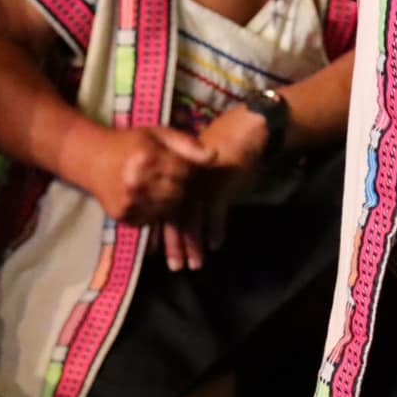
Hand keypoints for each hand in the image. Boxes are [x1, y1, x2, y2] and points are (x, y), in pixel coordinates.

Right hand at [80, 125, 213, 224]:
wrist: (92, 159)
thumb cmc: (130, 143)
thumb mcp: (158, 134)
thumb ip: (187, 144)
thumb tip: (215, 156)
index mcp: (148, 157)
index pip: (186, 172)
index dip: (190, 170)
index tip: (186, 166)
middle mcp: (138, 182)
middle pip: (179, 193)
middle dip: (181, 186)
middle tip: (173, 177)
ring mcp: (130, 202)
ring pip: (168, 209)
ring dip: (170, 200)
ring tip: (161, 186)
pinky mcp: (124, 217)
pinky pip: (153, 219)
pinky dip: (156, 211)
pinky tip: (148, 197)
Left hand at [159, 107, 268, 269]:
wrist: (243, 130)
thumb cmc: (220, 148)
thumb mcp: (197, 166)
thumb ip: (184, 186)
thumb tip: (169, 211)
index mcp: (176, 175)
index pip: (162, 207)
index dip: (158, 230)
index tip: (153, 251)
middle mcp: (185, 180)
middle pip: (175, 215)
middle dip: (174, 243)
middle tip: (174, 267)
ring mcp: (203, 182)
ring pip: (194, 218)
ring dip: (193, 243)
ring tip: (194, 264)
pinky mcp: (222, 183)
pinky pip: (216, 211)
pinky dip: (216, 229)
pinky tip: (216, 244)